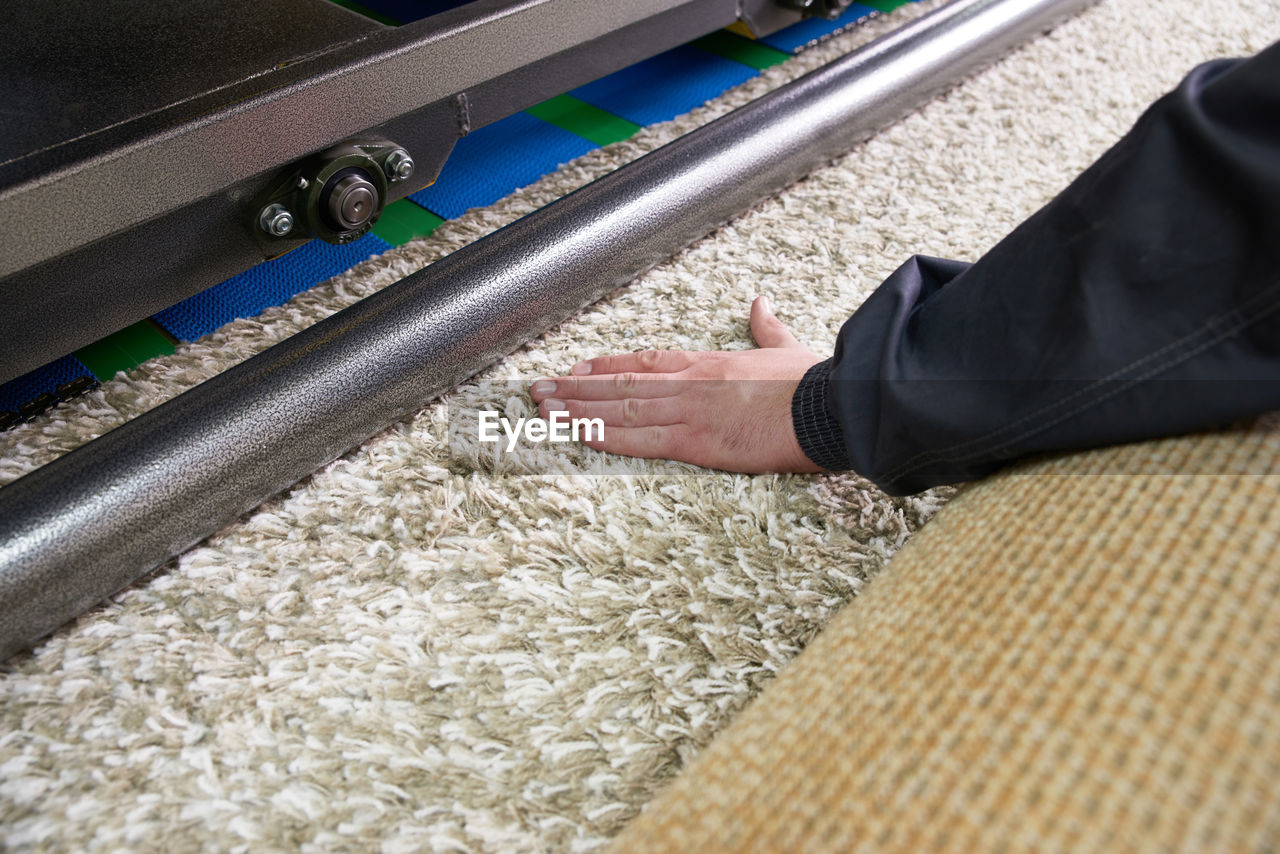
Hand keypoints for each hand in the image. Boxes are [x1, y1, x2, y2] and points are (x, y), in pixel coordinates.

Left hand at [530, 296, 824, 472]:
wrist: (831, 405)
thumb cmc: (813, 382)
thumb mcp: (787, 346)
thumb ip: (767, 328)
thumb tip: (760, 303)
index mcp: (709, 364)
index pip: (645, 363)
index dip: (606, 367)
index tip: (576, 368)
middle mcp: (690, 384)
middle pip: (621, 385)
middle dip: (576, 387)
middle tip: (537, 389)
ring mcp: (690, 411)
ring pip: (621, 409)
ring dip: (578, 409)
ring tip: (542, 409)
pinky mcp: (698, 442)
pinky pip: (641, 440)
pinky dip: (605, 435)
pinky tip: (578, 433)